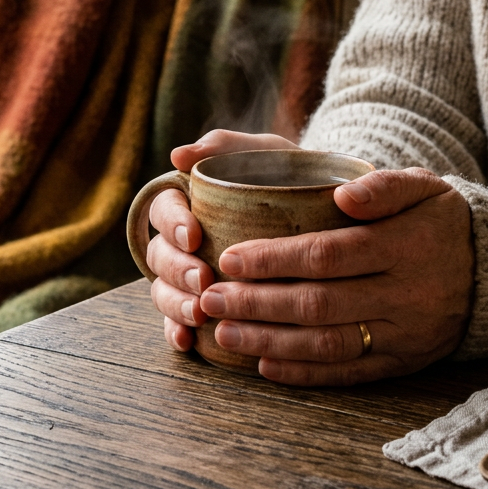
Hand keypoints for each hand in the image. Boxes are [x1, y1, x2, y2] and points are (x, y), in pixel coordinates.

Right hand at [145, 130, 300, 351]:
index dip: (172, 223)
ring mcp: (191, 275)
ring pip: (164, 290)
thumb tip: (179, 155)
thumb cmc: (290, 177)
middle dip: (176, 269)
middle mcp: (184, 240)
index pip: (164, 209)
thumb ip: (226, 146)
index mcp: (190, 202)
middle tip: (203, 279)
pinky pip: (178, 322)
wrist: (328, 212)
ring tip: (199, 313)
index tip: (194, 235)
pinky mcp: (205, 304)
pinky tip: (187, 342)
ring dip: (175, 303)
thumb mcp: (266, 153)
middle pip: (160, 254)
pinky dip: (177, 331)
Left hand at [205, 166, 473, 384]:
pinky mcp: (403, 362)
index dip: (273, 260)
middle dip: (256, 303)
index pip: (326, 255)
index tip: (229, 258)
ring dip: (269, 342)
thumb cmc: (443, 220)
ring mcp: (404, 334)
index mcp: (404, 245)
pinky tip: (264, 366)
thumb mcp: (425, 186)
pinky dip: (304, 373)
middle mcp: (405, 294)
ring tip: (224, 333)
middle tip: (209, 298)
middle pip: (318, 303)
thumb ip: (383, 186)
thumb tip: (341, 194)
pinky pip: (349, 373)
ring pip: (328, 344)